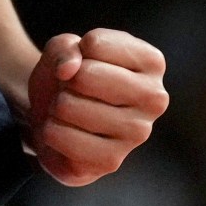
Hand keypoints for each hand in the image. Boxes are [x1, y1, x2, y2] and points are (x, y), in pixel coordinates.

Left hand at [26, 27, 167, 185]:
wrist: (58, 117)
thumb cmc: (70, 76)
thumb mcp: (64, 49)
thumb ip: (64, 49)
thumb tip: (68, 70)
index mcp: (152, 63)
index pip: (94, 44)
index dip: (75, 52)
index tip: (83, 63)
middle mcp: (154, 99)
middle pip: (84, 76)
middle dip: (66, 81)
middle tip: (74, 90)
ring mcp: (137, 133)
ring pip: (68, 106)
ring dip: (57, 106)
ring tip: (70, 111)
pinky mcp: (112, 161)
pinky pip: (61, 137)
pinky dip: (50, 131)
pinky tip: (66, 133)